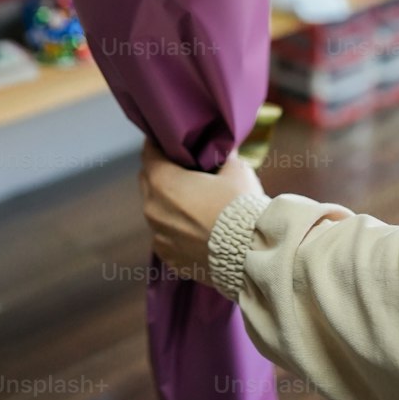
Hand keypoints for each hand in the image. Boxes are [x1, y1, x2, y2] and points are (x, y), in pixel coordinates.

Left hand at [138, 140, 265, 284]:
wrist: (250, 253)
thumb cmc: (240, 205)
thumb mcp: (235, 169)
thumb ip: (221, 156)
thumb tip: (222, 148)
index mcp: (163, 182)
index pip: (149, 153)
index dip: (159, 143)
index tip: (171, 142)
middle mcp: (152, 209)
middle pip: (148, 181)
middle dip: (161, 172)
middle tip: (183, 168)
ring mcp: (158, 236)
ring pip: (155, 210)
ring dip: (167, 202)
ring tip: (191, 201)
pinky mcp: (168, 257)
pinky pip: (164, 235)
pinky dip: (175, 229)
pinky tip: (195, 228)